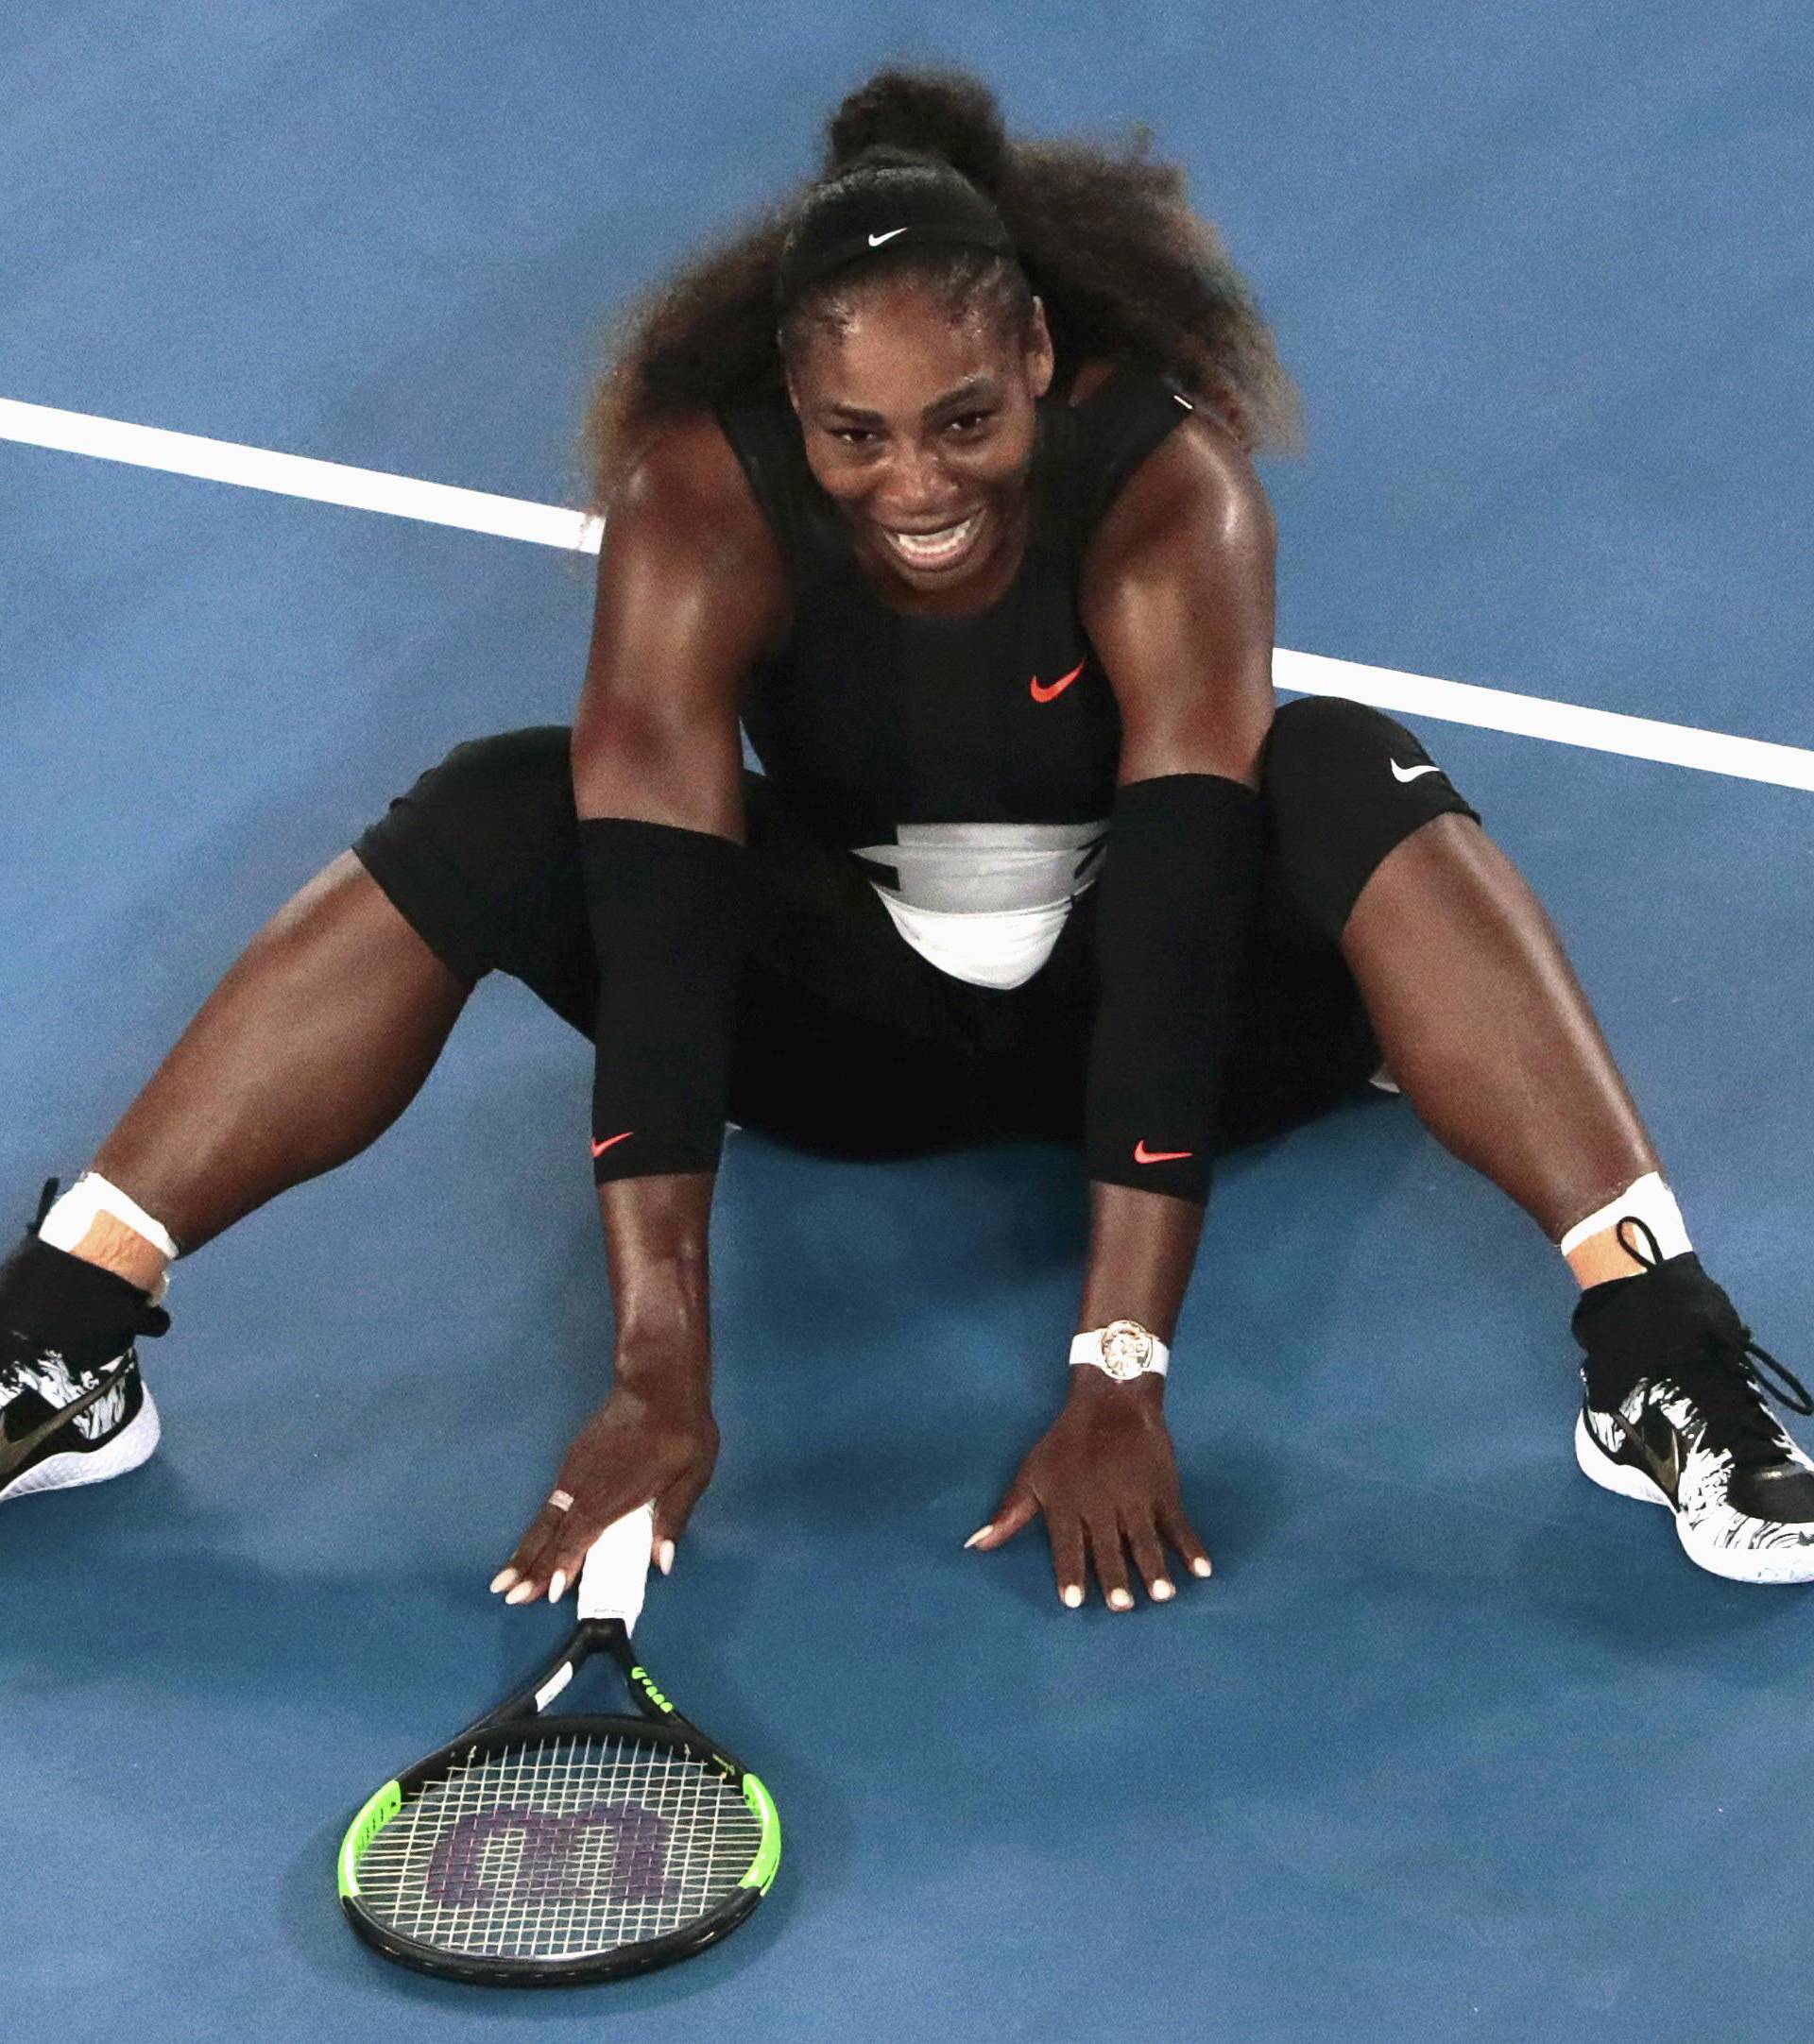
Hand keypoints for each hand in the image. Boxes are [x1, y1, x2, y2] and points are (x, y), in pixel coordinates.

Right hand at [489, 1364, 717, 1606]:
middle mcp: (587, 1484)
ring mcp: (576, 1470)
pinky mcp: (574, 1460)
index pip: (583, 1534)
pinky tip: (533, 1543)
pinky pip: (551, 1502)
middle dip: (530, 1565)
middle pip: (553, 1531)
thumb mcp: (692, 1475)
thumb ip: (673, 1518)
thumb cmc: (682, 1430)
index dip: (566, 1564)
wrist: (657, 1381)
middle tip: (506, 1595)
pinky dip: (538, 1528)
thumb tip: (661, 1564)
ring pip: (546, 1518)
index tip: (549, 1592)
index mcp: (616, 1491)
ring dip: (526, 1550)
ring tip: (505, 1580)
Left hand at [966, 1374, 1211, 1609]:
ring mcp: (1135, 1497)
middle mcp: (1101, 1503)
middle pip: (1107, 1546)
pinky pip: (1179, 1524)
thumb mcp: (1032, 1473)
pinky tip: (1202, 1570)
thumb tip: (975, 1546)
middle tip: (1122, 1606)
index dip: (1070, 1572)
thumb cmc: (1066, 1443)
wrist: (1111, 1401)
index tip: (1073, 1602)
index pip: (1067, 1544)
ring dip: (1154, 1567)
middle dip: (1114, 1576)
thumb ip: (1009, 1513)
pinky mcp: (1163, 1490)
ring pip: (1144, 1538)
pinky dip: (1191, 1547)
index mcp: (1067, 1503)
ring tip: (1161, 1595)